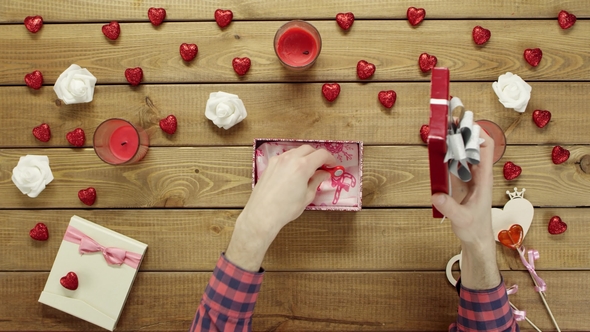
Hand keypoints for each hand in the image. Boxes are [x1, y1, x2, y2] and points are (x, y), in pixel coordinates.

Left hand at [225, 145, 337, 271]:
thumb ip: (317, 181)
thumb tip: (324, 174)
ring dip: (305, 156)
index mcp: (302, 166)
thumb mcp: (307, 196)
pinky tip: (294, 172)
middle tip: (322, 167)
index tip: (332, 165)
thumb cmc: (286, 209)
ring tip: (309, 170)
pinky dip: (293, 159)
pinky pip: (286, 156)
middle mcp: (290, 158)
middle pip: (309, 149)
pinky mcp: (270, 164)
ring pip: (296, 151)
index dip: (330, 159)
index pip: (321, 154)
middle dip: (318, 156)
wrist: (262, 214)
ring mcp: (278, 160)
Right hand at [431, 129, 494, 244]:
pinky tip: (438, 149)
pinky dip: (446, 155)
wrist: (475, 239)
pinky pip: (453, 164)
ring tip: (443, 129)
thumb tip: (436, 195)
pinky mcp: (459, 183)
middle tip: (449, 121)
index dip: (478, 134)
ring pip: (463, 154)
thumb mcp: (462, 219)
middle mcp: (477, 175)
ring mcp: (467, 178)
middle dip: (463, 133)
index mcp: (484, 179)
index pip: (486, 150)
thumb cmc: (474, 228)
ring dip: (454, 142)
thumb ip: (450, 207)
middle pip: (473, 147)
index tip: (466, 124)